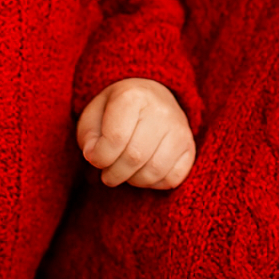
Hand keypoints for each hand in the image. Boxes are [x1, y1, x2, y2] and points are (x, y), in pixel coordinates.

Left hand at [77, 79, 195, 187]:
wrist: (149, 97)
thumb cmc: (116, 111)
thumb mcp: (93, 114)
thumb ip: (88, 136)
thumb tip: (94, 156)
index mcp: (133, 95)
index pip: (114, 139)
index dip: (99, 157)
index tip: (94, 156)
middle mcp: (161, 110)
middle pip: (134, 158)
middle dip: (113, 173)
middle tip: (107, 173)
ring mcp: (180, 129)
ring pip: (154, 171)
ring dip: (133, 180)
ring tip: (125, 171)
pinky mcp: (189, 147)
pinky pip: (172, 179)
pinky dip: (154, 183)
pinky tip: (144, 170)